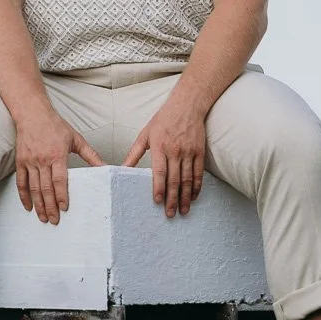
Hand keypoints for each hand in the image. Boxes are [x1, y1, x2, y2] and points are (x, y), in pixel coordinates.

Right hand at [15, 108, 104, 223]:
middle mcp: (43, 159)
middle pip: (46, 188)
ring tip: (43, 218)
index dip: (61, 195)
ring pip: (34, 188)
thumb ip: (91, 155)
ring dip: (38, 205)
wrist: (33, 114)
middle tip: (54, 220)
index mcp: (58, 154)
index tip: (64, 208)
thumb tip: (106, 167)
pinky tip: (28, 207)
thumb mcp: (76, 139)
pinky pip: (21, 182)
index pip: (60, 180)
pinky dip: (24, 196)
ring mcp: (30, 161)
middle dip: (50, 206)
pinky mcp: (21, 161)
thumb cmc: (56, 126)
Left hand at [122, 98, 205, 216]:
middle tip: (171, 214)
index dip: (158, 188)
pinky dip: (197, 186)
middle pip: (174, 179)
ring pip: (187, 179)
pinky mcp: (199, 152)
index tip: (157, 202)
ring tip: (184, 210)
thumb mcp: (145, 134)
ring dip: (186, 196)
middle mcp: (175, 151)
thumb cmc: (163, 119)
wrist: (187, 105)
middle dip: (172, 199)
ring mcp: (188, 152)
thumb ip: (134, 153)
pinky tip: (194, 196)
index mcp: (160, 147)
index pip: (159, 172)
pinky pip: (198, 172)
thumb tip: (122, 168)